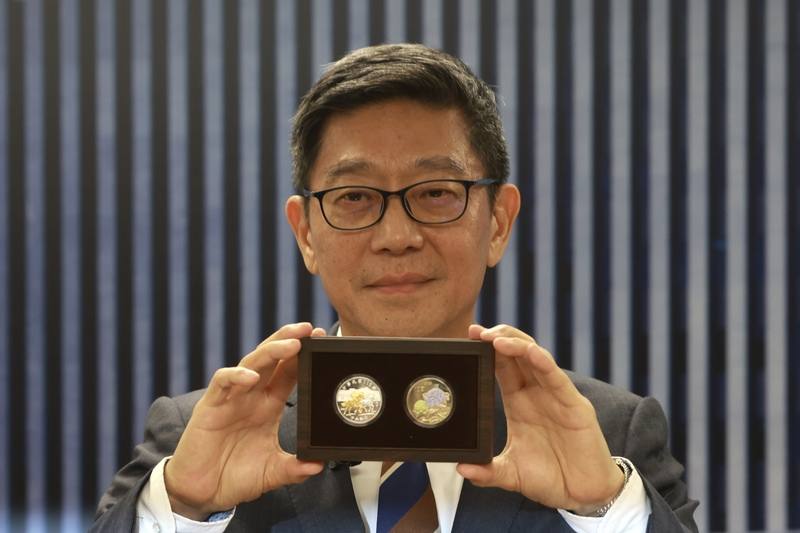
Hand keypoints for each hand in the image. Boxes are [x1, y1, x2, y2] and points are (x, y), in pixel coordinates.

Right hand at [164, 322, 325, 519]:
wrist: (202, 494)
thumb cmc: (234, 476)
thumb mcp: (272, 472)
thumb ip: (295, 468)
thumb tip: (319, 464)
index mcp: (268, 405)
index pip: (288, 372)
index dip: (304, 356)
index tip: (323, 341)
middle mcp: (251, 396)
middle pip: (272, 359)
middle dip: (290, 340)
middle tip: (311, 329)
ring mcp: (231, 399)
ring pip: (251, 363)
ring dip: (271, 351)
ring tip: (292, 344)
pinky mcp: (210, 407)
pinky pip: (222, 383)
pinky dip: (236, 376)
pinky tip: (251, 376)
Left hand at [457, 324, 623, 514]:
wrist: (581, 496)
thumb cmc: (550, 478)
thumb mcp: (511, 474)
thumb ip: (487, 471)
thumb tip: (461, 467)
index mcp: (520, 402)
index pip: (502, 367)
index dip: (487, 350)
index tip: (469, 336)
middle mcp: (537, 394)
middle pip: (517, 355)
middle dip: (498, 338)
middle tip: (476, 331)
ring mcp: (556, 397)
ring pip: (536, 359)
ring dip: (516, 345)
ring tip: (495, 338)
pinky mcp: (574, 406)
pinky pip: (557, 379)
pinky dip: (543, 363)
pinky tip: (530, 352)